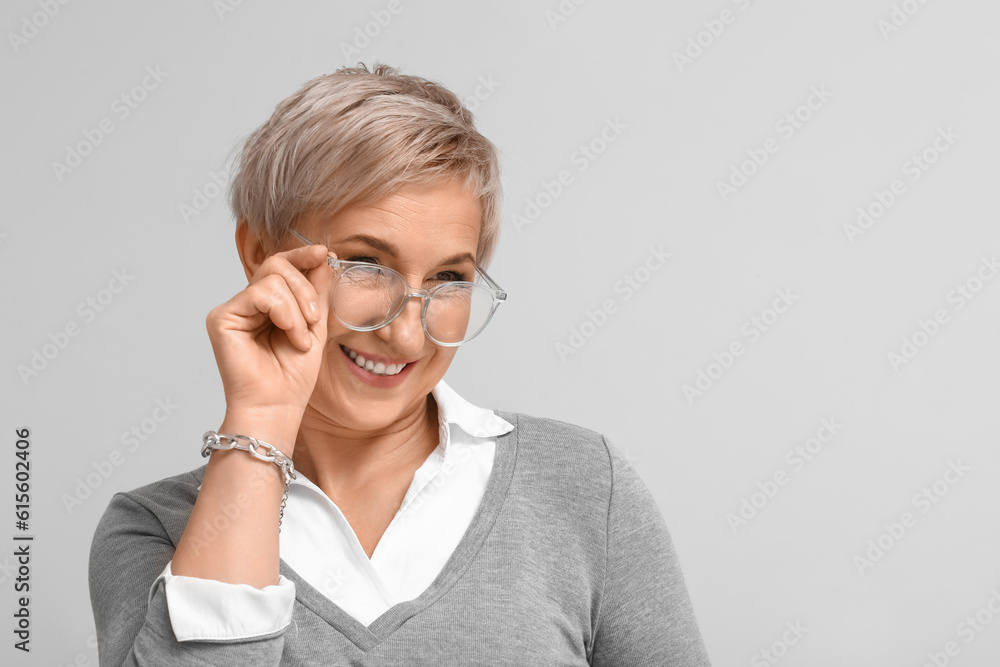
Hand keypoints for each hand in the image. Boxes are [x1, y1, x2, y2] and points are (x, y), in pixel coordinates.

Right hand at [206, 244, 334, 448]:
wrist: (278, 406)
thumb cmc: (293, 376)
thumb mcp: (315, 326)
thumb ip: (317, 291)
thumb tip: (323, 256)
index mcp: (267, 305)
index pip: (281, 266)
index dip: (302, 255)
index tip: (323, 253)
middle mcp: (246, 304)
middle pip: (277, 265)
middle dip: (306, 288)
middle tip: (316, 318)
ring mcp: (232, 309)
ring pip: (272, 278)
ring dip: (298, 308)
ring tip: (301, 338)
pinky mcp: (221, 318)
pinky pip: (260, 294)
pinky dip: (285, 313)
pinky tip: (290, 335)